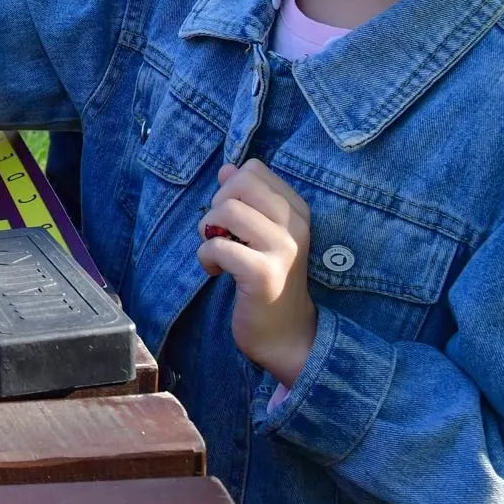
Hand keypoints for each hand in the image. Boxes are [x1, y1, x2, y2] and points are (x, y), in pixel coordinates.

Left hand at [197, 160, 317, 385]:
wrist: (286, 334)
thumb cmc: (268, 279)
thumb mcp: (261, 233)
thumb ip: (247, 199)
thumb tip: (227, 168)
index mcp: (297, 210)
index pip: (254, 169)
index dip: (231, 189)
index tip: (234, 219)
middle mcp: (296, 225)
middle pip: (239, 183)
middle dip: (216, 206)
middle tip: (221, 234)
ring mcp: (282, 249)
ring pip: (225, 211)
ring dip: (208, 232)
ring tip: (218, 253)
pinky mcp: (263, 274)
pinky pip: (218, 246)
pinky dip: (206, 257)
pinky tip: (215, 272)